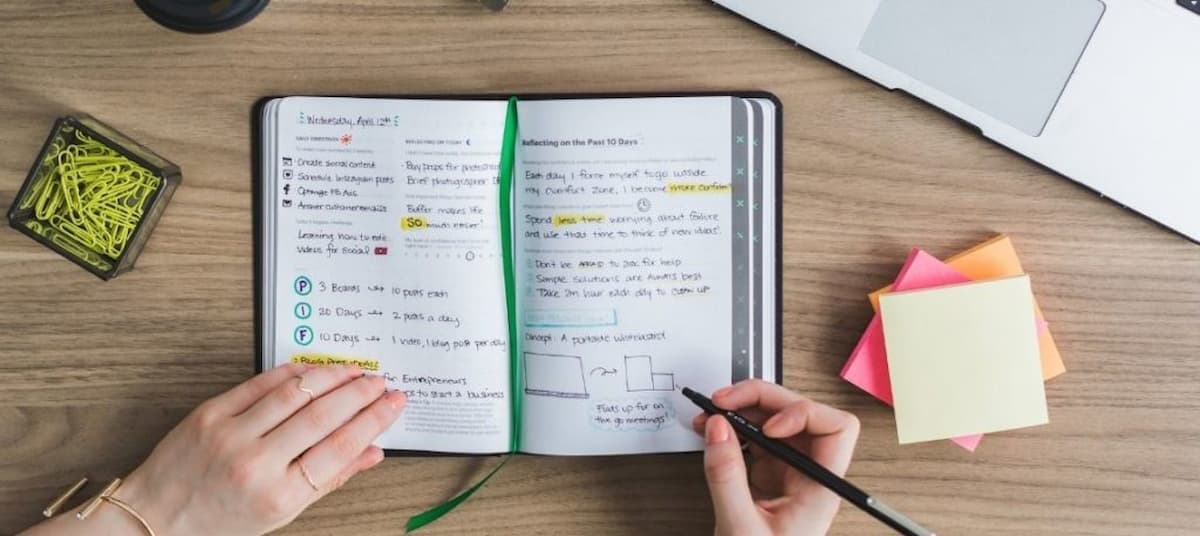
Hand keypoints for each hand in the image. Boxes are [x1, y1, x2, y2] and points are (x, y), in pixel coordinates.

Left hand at [22, 363, 405, 535]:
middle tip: (380, 382)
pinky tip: (314, 369)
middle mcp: (256, 463)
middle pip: (323, 416)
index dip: (373, 421)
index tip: (392, 404)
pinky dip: (295, 371)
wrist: (159, 514)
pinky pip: (262, 383)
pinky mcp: (212, 412)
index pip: (340, 448)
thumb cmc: (220, 520)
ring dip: (332, 376)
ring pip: (296, 392)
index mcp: (279, 494)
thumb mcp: (282, 512)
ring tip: (354, 370)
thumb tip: (372, 453)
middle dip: (360, 394)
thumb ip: (330, 479)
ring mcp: (232, 434)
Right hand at [692, 380, 859, 535]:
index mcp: (820, 490)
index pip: (837, 430)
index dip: (805, 415)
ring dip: (745, 408)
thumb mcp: (739, 527)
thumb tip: (718, 428)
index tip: (768, 426)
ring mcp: (788, 473)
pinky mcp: (766, 475)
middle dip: (764, 399)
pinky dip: (734, 426)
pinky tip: (712, 429)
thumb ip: (726, 476)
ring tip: (712, 411)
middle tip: (725, 400)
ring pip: (777, 420)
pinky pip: (755, 437)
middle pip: (803, 414)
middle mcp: (809, 476)